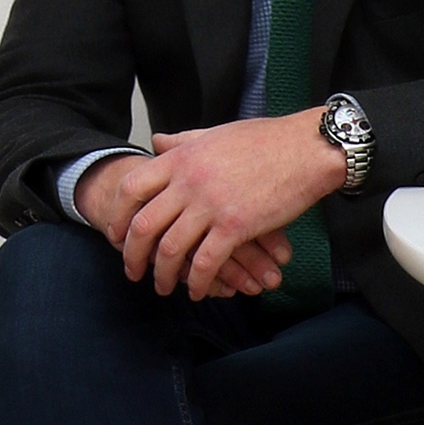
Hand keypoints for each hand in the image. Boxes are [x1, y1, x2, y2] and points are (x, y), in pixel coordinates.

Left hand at [79, 150, 288, 297]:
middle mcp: (189, 181)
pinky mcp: (236, 226)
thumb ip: (182, 141)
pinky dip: (198, 281)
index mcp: (181, 158)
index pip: (132, 188)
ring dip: (162, 274)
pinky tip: (198, 290)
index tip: (116, 235)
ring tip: (162, 287)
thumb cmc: (265, 140)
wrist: (307, 148)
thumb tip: (157, 142)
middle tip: (132, 271)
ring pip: (171, 249)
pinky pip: (206, 262)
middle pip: (144, 225)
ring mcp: (211, 205)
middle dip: (133, 254)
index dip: (118, 216)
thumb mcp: (215, 133)